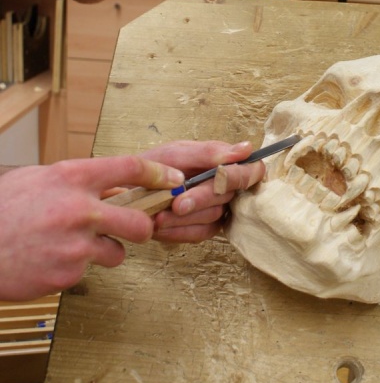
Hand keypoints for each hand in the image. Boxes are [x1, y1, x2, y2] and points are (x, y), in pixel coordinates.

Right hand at [0, 156, 183, 300]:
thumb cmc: (2, 211)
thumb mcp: (38, 180)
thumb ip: (77, 182)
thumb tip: (112, 187)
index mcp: (71, 177)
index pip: (130, 168)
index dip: (159, 175)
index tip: (173, 180)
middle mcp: (78, 208)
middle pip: (140, 222)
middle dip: (143, 229)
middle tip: (134, 230)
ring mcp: (75, 244)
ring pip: (117, 253)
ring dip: (104, 252)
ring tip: (72, 247)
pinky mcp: (68, 273)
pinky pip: (87, 272)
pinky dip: (74, 268)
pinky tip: (50, 260)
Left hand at [140, 140, 264, 243]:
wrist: (124, 188)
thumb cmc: (153, 165)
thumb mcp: (177, 152)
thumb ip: (209, 152)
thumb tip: (246, 148)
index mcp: (224, 165)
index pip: (251, 171)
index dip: (241, 176)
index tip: (221, 176)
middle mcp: (225, 189)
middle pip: (229, 196)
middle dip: (201, 199)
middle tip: (177, 202)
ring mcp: (215, 211)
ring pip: (214, 217)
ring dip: (186, 217)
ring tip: (159, 214)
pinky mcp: (201, 230)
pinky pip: (199, 233)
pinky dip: (179, 230)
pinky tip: (160, 225)